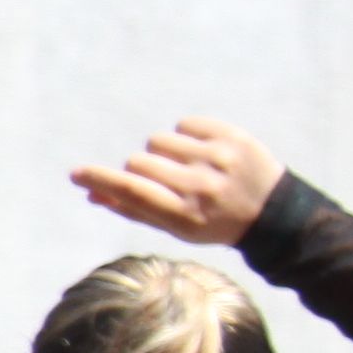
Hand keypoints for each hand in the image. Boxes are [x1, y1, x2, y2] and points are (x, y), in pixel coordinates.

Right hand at [71, 119, 285, 247]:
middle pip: (138, 162)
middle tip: (165, 182)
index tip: (78, 174)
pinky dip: (187, 136)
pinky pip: (185, 123)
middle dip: (141, 171)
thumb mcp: (177, 228)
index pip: (132, 190)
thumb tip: (92, 192)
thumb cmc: (215, 222)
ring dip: (164, 153)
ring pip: (159, 141)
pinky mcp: (234, 137)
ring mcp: (219, 159)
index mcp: (185, 215)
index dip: (100, 180)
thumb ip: (134, 210)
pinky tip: (204, 153)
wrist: (275, 214)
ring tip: (190, 168)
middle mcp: (202, 186)